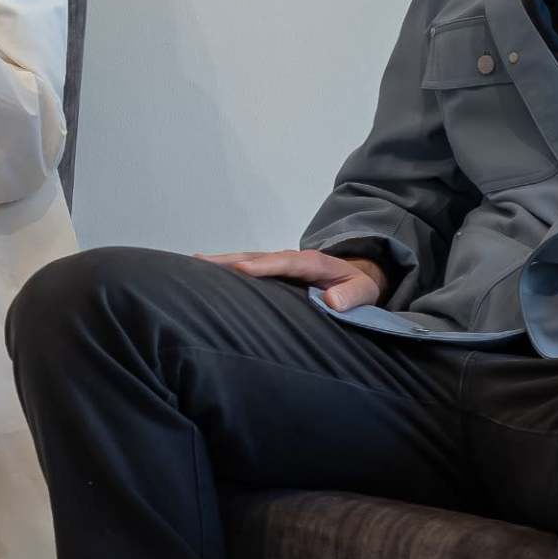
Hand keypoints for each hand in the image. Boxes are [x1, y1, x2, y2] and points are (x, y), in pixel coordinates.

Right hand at [205, 247, 388, 313]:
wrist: (354, 278)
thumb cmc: (357, 287)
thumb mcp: (364, 292)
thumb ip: (351, 296)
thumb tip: (331, 301)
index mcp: (314, 263)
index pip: (288, 263)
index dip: (266, 266)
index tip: (243, 270)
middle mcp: (291, 260)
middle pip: (258, 257)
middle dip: (231, 260)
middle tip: (200, 262)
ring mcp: (278, 265)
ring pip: (247, 261)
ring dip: (222, 263)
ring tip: (193, 264)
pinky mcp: (270, 272)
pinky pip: (247, 269)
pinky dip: (226, 270)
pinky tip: (204, 273)